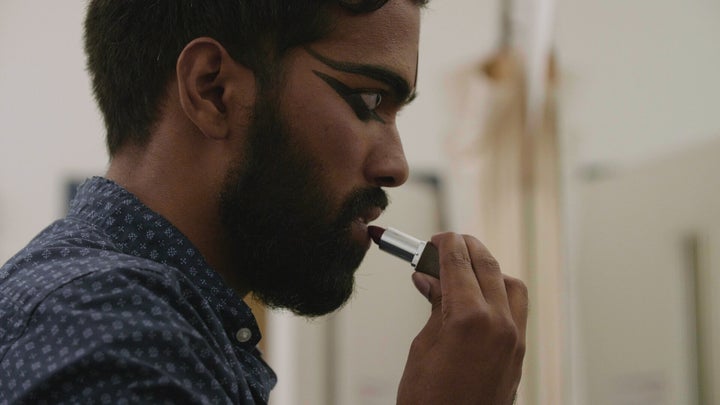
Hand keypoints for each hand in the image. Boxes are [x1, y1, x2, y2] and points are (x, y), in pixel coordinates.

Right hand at [397, 233, 527, 404]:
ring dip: (489, 269)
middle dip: (467, 249)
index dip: (446, 244)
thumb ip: (434, 307)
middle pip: (488, 266)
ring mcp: (515, 340)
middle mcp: (500, 324)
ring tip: (463, 270)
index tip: (436, 238)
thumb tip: (430, 280)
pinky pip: (517, 309)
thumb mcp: (423, 347)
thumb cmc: (429, 402)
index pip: (460, 262)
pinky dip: (499, 294)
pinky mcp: (519, 355)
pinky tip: (477, 298)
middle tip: (446, 245)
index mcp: (470, 319)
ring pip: (511, 284)